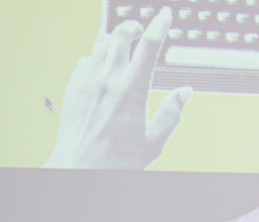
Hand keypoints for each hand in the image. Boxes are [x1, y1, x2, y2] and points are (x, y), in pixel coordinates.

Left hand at [45, 7, 189, 169]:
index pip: (148, 46)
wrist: (78, 169)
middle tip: (140, 29)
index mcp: (132, 90)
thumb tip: (185, 92)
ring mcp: (87, 81)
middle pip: (121, 34)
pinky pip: (86, 60)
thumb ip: (171, 113)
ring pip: (101, 43)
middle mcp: (108, 79)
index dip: (159, 25)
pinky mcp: (73, 87)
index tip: (165, 14)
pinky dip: (97, 56)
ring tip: (123, 45)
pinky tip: (103, 67)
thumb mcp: (153, 141)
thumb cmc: (117, 161)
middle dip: (133, 26)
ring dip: (115, 39)